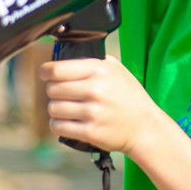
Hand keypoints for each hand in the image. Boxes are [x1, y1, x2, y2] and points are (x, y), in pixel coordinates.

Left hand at [40, 55, 159, 154]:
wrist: (144, 126)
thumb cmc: (129, 97)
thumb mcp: (117, 70)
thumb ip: (94, 61)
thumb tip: (65, 58)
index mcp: (99, 70)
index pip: (56, 69)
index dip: (46, 72)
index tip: (46, 75)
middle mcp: (95, 89)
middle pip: (52, 89)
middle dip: (54, 92)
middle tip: (63, 94)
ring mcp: (92, 112)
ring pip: (53, 108)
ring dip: (56, 110)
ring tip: (67, 109)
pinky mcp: (90, 132)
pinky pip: (58, 126)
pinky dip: (59, 125)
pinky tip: (68, 122)